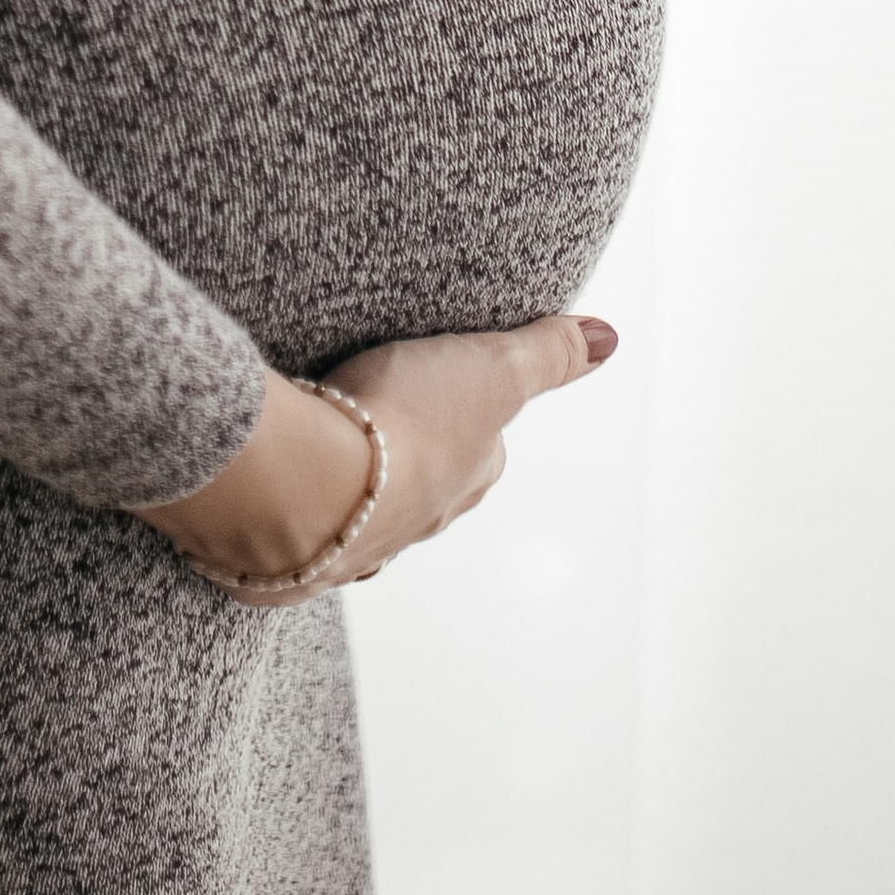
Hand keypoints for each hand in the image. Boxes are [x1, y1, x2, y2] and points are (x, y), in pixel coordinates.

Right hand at [135, 314, 614, 606]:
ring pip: (367, 512)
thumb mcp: (492, 368)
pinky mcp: (297, 557)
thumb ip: (548, 353)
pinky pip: (305, 532)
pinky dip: (301, 511)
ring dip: (354, 485)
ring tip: (329, 444)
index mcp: (468, 476)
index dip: (469, 414)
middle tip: (382, 409)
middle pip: (427, 485)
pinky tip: (284, 490)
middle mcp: (421, 519)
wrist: (307, 485)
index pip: (484, 448)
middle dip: (410, 455)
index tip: (445, 384)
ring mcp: (358, 544)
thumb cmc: (404, 422)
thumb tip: (610, 336)